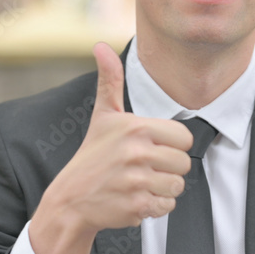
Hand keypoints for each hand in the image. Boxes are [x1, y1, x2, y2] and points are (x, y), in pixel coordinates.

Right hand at [28, 42, 193, 253]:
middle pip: (183, 164)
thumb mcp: (103, 116)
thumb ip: (110, 80)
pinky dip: (155, 207)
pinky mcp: (136, 206)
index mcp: (136, 127)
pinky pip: (166, 207)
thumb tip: (101, 46)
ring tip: (140, 183)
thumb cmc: (92, 156)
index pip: (184, 138)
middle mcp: (137, 153)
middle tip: (144, 168)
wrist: (71, 199)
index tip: (152, 148)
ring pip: (177, 187)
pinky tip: (135, 198)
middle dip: (167, 169)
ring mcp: (136, 181)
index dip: (171, 145)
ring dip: (162, 188)